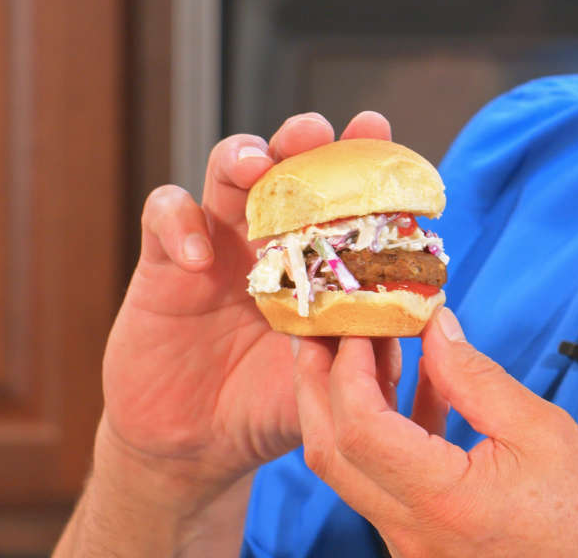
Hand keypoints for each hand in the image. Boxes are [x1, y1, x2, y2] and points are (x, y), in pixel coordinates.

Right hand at [96, 110, 392, 505]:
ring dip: (242, 156)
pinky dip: (180, 223)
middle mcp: (270, 236)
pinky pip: (166, 215)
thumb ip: (363, 349)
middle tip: (314, 134)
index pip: (341, 192)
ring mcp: (217, 243)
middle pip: (285, 161)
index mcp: (317, 255)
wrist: (196, 448)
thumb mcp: (328, 380)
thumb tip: (414, 318)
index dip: (357, 156)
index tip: (374, 129)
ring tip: (256, 168)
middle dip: (300, 138)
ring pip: (225, 170)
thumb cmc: (269, 406)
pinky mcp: (164, 264)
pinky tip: (200, 256)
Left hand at [293, 309, 577, 557]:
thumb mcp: (542, 429)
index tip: (362, 324)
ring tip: (366, 347)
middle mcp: (413, 535)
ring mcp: (413, 546)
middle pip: (332, 454)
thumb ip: (477, 377)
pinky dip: (384, 433)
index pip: (361, 430)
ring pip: (350, 472)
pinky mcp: (423, 544)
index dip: (350, 370)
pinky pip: (383, 485)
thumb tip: (434, 327)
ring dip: (348, 406)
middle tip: (322, 330)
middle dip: (318, 385)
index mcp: (444, 502)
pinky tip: (415, 387)